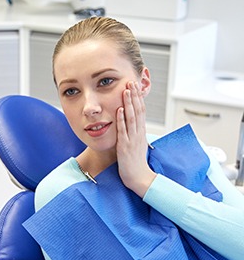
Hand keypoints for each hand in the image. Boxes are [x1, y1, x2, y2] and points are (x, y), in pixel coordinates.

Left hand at [116, 81, 155, 196]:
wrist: (139, 178)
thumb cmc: (136, 163)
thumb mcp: (137, 145)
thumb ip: (135, 134)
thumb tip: (133, 124)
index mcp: (141, 132)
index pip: (141, 111)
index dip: (138, 98)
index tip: (134, 87)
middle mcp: (138, 133)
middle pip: (138, 111)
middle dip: (134, 96)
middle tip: (131, 82)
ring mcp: (132, 139)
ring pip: (132, 118)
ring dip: (128, 103)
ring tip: (126, 91)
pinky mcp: (125, 147)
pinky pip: (123, 131)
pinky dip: (121, 119)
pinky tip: (118, 110)